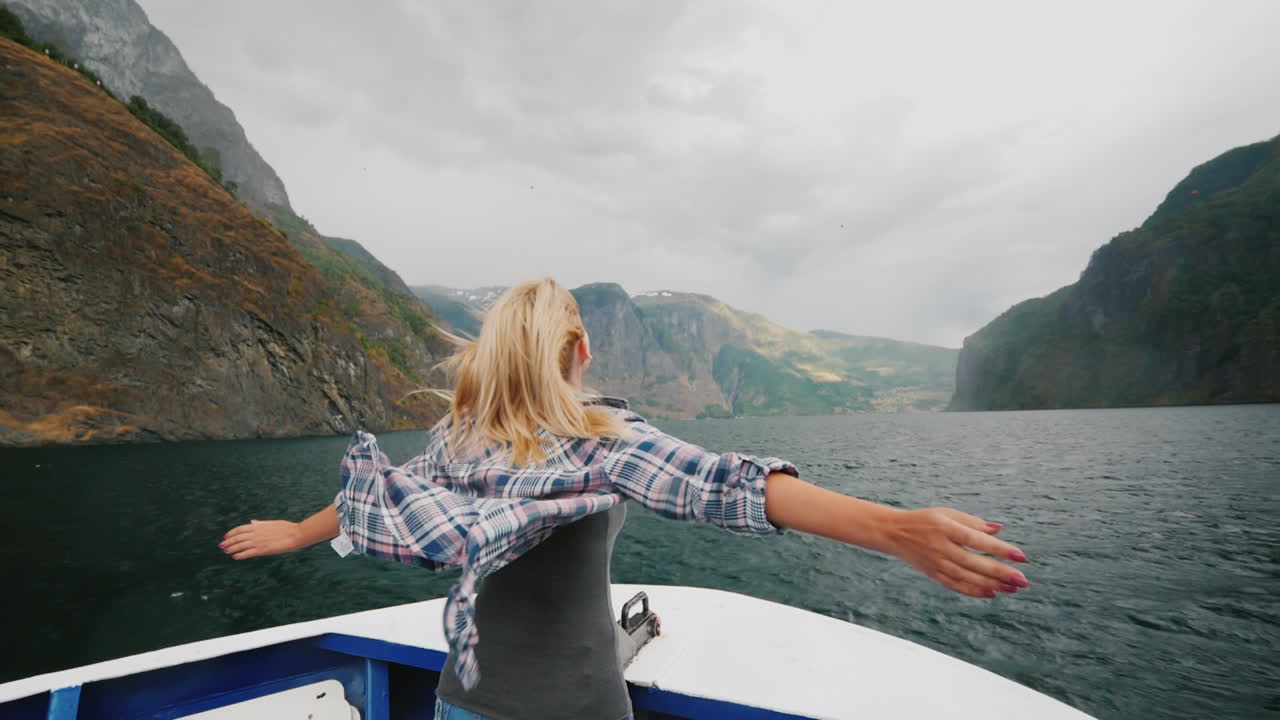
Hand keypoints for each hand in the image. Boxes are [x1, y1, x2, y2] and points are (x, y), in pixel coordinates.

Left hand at [220, 519, 302, 559]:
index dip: (231, 533)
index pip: (239, 529)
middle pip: (237, 538)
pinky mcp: (262, 550)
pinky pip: (248, 553)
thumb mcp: (272, 523)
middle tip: (221, 546)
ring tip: (226, 551)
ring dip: (232, 549)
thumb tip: (252, 523)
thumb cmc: (286, 528)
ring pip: (240, 546)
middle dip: (228, 542)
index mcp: (258, 526)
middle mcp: (255, 533)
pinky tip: (235, 557)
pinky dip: (240, 555)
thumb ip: (260, 524)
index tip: (226, 536)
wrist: (295, 534)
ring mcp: (258, 542)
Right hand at [882, 508, 1028, 597]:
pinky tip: (991, 593)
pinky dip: (974, 591)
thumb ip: (973, 522)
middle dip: (1000, 573)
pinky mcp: (933, 574)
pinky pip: (955, 586)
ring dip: (992, 584)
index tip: (1021, 556)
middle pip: (974, 563)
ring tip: (1013, 588)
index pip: (977, 540)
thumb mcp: (947, 513)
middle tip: (1023, 580)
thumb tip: (999, 528)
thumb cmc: (925, 520)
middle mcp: (941, 547)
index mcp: (946, 527)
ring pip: (967, 577)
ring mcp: (936, 563)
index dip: (1000, 549)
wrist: (893, 533)